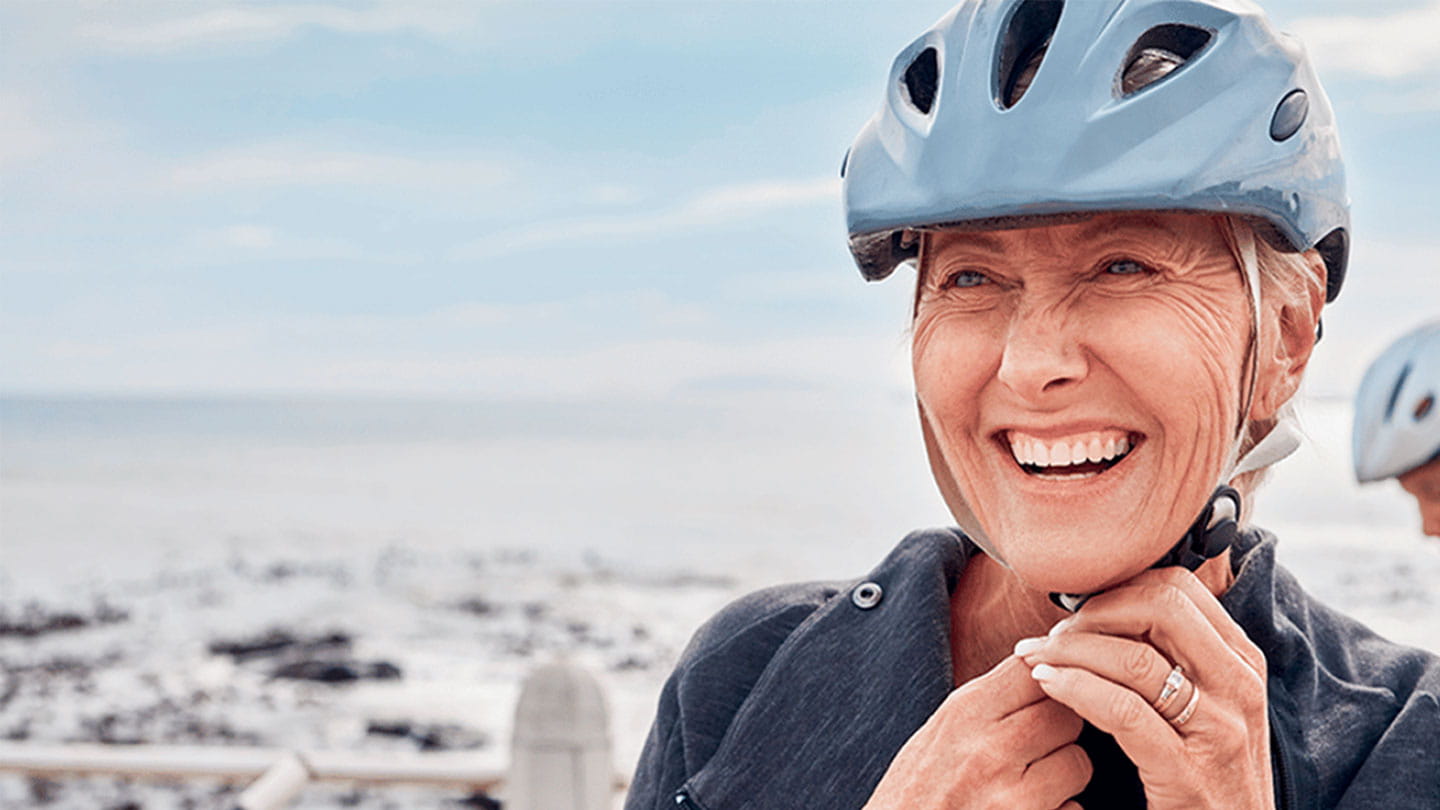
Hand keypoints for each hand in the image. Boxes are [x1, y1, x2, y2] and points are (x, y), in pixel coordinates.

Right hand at [864, 654, 1090, 809]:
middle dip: (1059, 728)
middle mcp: (989, 751)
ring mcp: (1012, 797)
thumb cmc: (915, 792)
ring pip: (1078, 762)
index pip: (1033, 670)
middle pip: (1065, 714)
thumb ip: (988, 701)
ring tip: (1030, 782)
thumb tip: (1039, 667)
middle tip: (1034, 746)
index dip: (1046, 681)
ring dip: (1063, 773)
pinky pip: (1075, 809)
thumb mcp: (941, 731)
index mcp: (964, 714)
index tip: (1041, 695)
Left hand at [1015, 567, 1271, 809]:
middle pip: (1160, 608)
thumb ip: (1171, 657)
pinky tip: (1047, 685)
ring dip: (1070, 650)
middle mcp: (1239, 688)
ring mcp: (1219, 731)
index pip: (1178, 589)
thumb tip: (1107, 606)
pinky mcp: (1189, 774)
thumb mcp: (1201, 705)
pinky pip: (1124, 712)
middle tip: (1051, 634)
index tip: (1076, 609)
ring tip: (1032, 658)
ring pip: (1136, 658)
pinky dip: (1076, 688)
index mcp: (1241, 663)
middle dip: (1093, 612)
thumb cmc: (1202, 773)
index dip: (1117, 587)